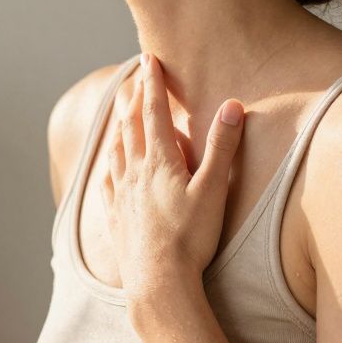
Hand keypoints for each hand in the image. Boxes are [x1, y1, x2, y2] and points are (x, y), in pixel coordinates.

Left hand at [102, 53, 245, 300]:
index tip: (149, 59)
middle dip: (135, 99)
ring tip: (122, 116)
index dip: (153, 83)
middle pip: (132, 126)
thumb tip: (233, 105)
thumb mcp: (214, 190)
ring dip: (120, 128)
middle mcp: (134, 172)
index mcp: (159, 161)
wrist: (158, 283)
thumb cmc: (190, 238)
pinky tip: (110, 167)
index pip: (155, 111)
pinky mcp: (116, 217)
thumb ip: (222, 147)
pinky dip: (110, 165)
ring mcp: (121, 195)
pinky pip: (108, 182)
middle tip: (135, 79)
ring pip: (117, 151)